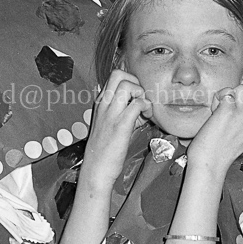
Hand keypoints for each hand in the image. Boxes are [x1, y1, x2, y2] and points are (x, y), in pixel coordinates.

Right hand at [82, 69, 152, 189]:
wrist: (96, 169)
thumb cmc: (105, 149)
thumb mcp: (109, 124)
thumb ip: (123, 111)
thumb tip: (141, 104)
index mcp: (100, 103)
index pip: (113, 76)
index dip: (129, 80)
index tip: (136, 96)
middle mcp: (103, 104)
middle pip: (118, 74)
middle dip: (135, 80)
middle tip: (140, 97)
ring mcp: (110, 114)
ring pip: (127, 85)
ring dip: (141, 92)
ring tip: (143, 107)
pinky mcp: (120, 125)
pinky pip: (137, 104)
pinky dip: (146, 106)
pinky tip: (146, 117)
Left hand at [187, 85, 242, 174]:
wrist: (209, 164)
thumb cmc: (218, 153)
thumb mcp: (239, 138)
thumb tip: (238, 105)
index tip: (232, 114)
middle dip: (238, 95)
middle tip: (225, 108)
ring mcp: (242, 115)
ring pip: (242, 88)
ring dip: (229, 94)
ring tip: (219, 108)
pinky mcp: (228, 111)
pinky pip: (226, 93)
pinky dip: (217, 97)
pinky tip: (213, 110)